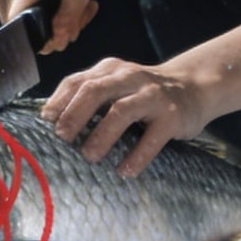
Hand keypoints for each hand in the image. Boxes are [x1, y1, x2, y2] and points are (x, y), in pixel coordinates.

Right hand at [0, 0, 99, 53]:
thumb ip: (70, 17)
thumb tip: (56, 43)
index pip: (22, 26)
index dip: (42, 39)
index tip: (63, 34)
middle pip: (21, 29)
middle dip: (49, 33)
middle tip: (73, 21)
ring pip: (17, 26)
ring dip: (41, 27)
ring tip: (61, 9)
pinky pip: (13, 16)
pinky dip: (31, 18)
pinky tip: (46, 5)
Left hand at [41, 58, 209, 176]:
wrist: (195, 87)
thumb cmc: (144, 93)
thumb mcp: (117, 84)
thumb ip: (90, 95)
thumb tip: (51, 121)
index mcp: (111, 70)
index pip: (78, 81)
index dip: (59, 101)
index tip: (46, 122)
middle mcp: (130, 78)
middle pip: (95, 91)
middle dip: (74, 115)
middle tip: (62, 138)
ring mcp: (153, 95)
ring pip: (121, 111)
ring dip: (101, 135)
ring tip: (89, 156)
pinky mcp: (172, 115)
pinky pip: (152, 137)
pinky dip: (137, 156)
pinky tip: (125, 170)